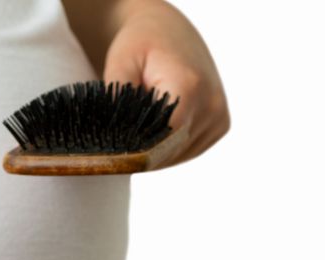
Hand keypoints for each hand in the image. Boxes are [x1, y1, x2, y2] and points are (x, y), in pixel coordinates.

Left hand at [103, 0, 229, 166]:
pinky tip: (150, 131)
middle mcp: (212, 105)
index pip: (162, 139)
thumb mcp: (120, 63)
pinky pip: (187, 150)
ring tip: (134, 129)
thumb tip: (115, 136)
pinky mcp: (219, 125)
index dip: (135, 150)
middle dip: (140, 152)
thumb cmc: (139, 44)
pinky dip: (166, 149)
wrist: (168, 31)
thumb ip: (118, 100)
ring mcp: (219, 117)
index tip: (112, 151)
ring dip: (153, 152)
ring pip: (177, 156)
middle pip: (170, 151)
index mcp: (190, 87)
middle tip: (115, 142)